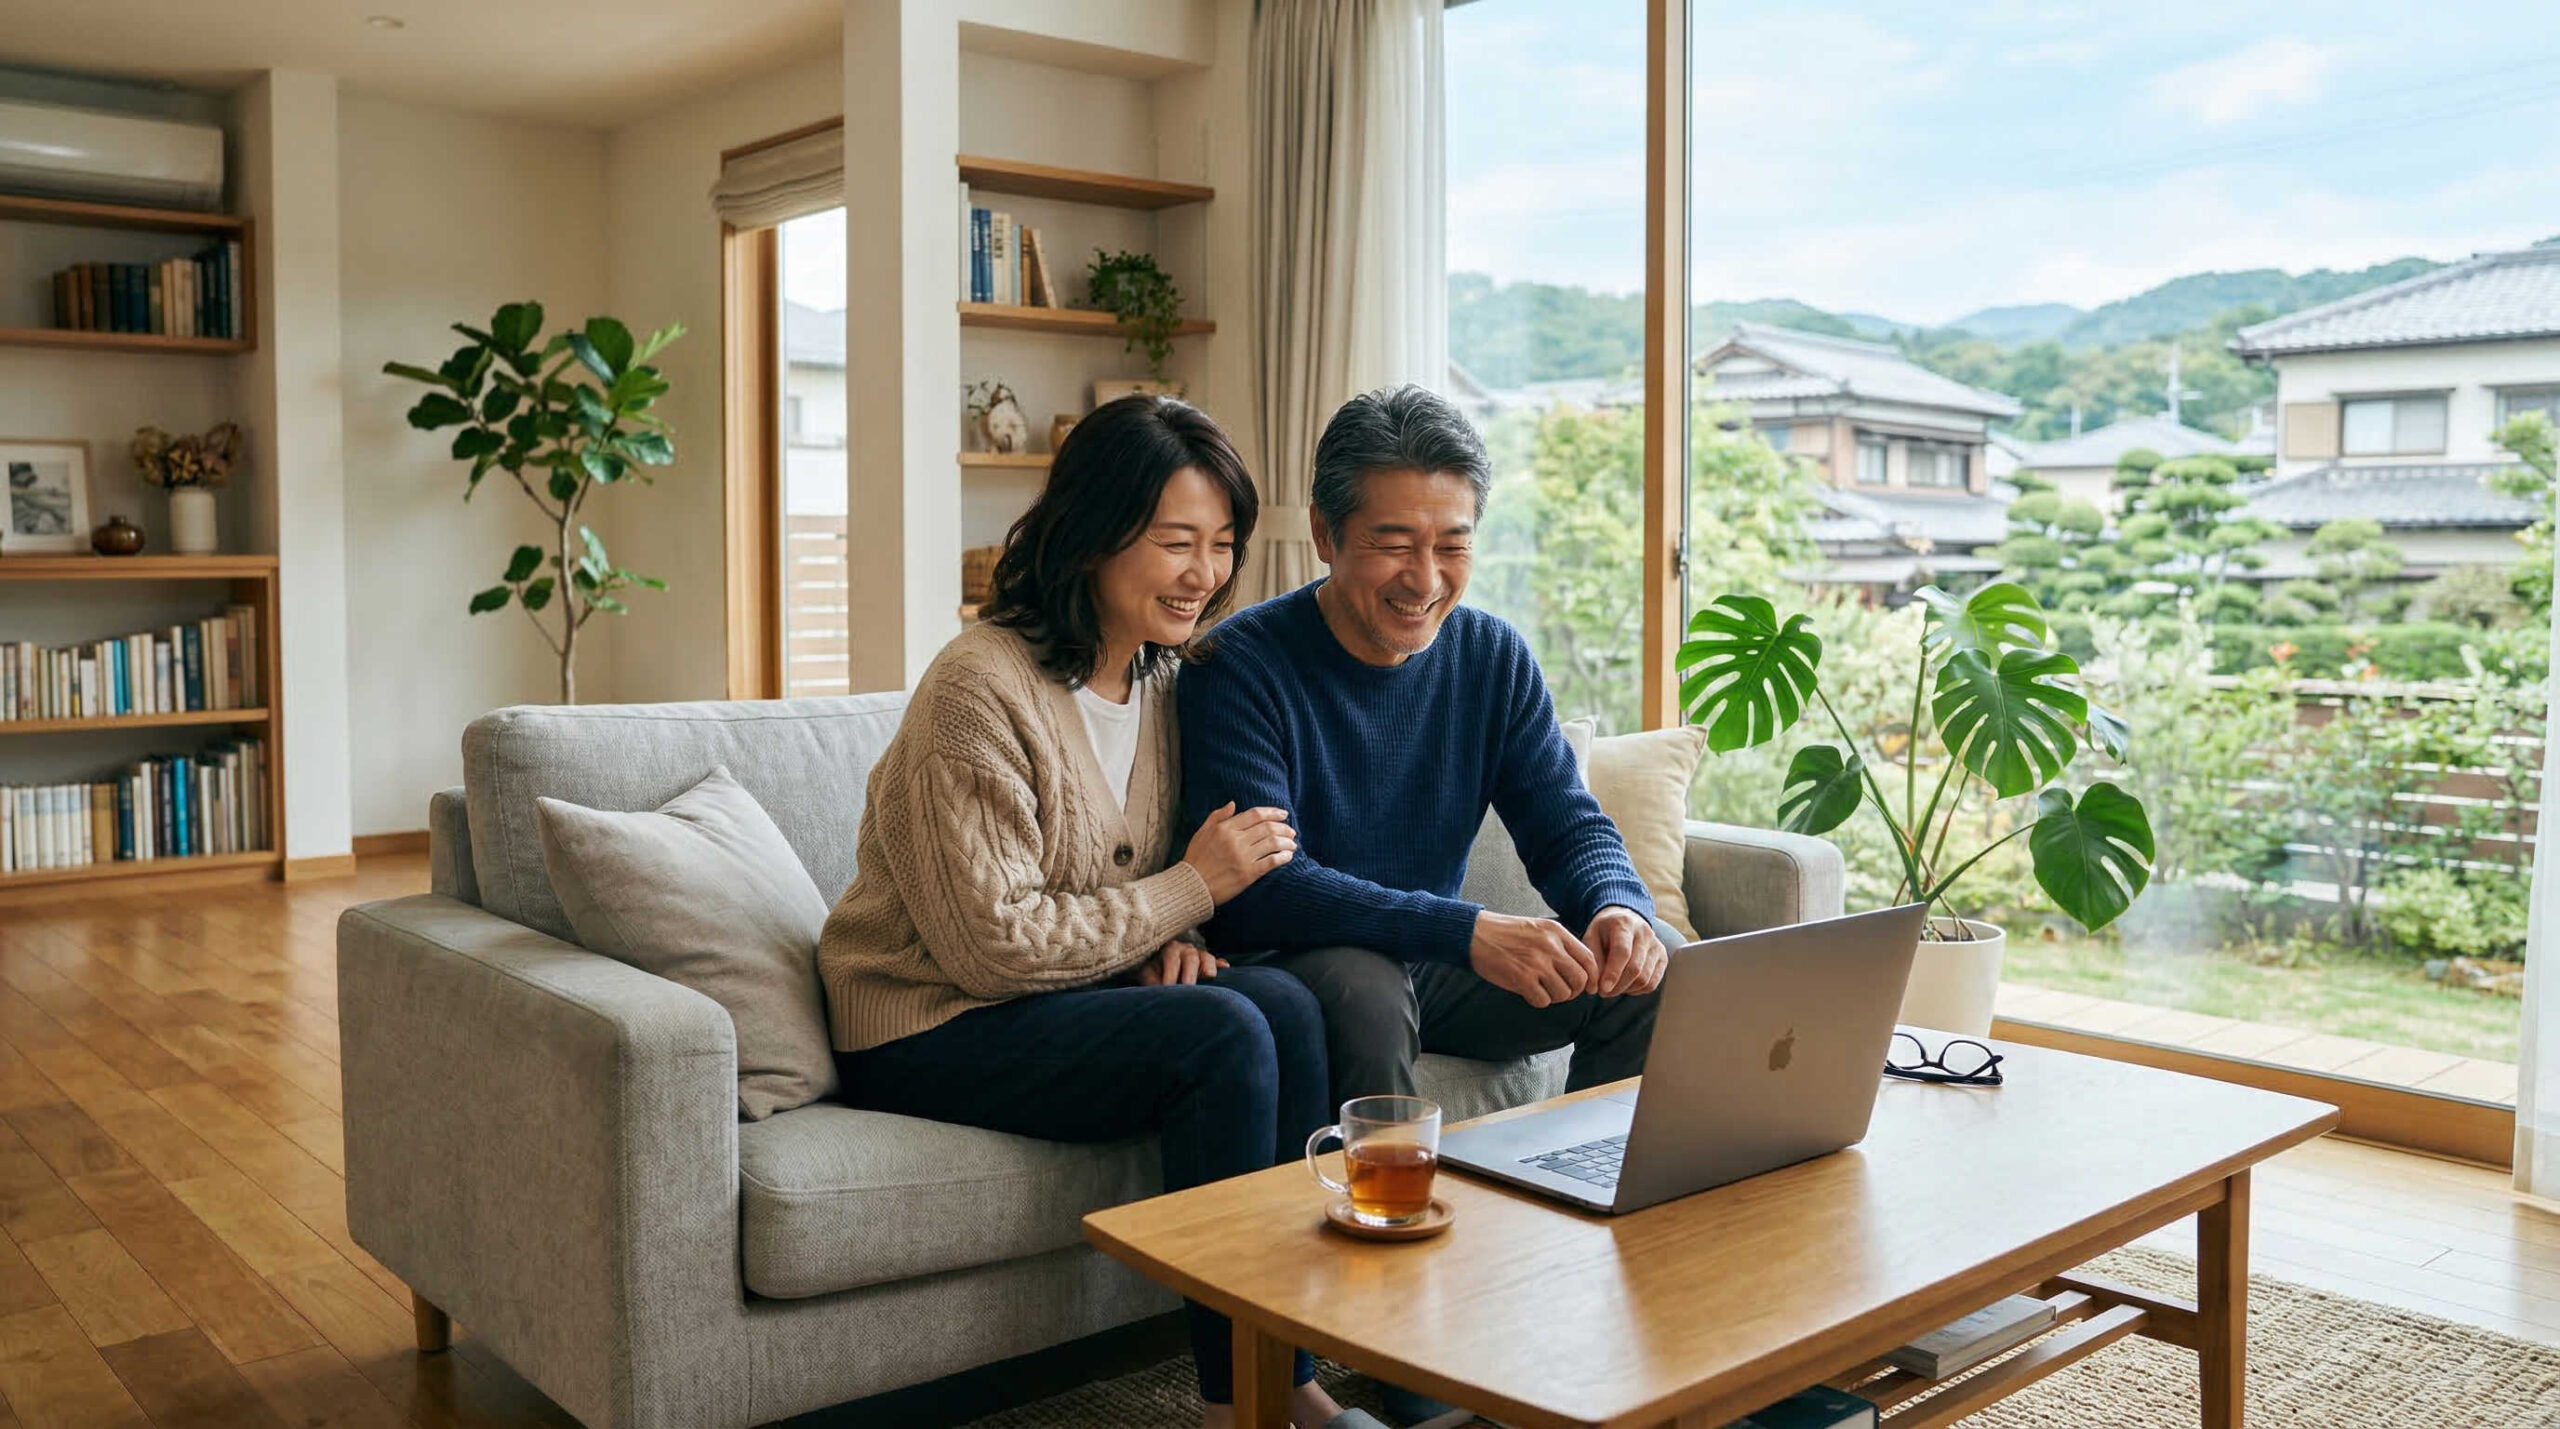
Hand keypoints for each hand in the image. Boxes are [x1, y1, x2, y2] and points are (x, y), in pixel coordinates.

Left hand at [1134, 940, 1227, 985]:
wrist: (1163, 968)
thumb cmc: (1154, 971)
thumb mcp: (1148, 974)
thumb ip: (1151, 981)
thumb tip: (1157, 990)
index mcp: (1171, 949)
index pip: (1172, 958)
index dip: (1170, 972)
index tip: (1167, 987)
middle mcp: (1187, 950)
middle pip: (1191, 957)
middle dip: (1190, 971)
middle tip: (1188, 985)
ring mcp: (1201, 956)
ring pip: (1207, 957)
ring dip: (1208, 966)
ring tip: (1209, 976)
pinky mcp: (1211, 964)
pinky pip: (1218, 962)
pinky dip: (1221, 966)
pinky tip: (1225, 969)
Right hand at [1180, 802, 1296, 902]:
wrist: (1192, 886)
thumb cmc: (1196, 859)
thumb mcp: (1201, 833)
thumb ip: (1217, 816)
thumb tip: (1233, 804)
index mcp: (1225, 828)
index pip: (1255, 815)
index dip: (1273, 812)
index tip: (1283, 814)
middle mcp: (1236, 840)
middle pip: (1268, 828)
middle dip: (1284, 828)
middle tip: (1291, 831)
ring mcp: (1243, 857)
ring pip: (1273, 843)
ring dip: (1287, 842)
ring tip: (1293, 844)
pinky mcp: (1248, 874)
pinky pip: (1271, 862)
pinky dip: (1283, 857)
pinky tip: (1288, 856)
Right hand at [1468, 912, 1598, 1008]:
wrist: (1475, 933)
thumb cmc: (1506, 933)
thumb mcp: (1538, 928)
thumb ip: (1560, 944)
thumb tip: (1581, 969)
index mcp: (1556, 932)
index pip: (1588, 959)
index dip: (1593, 977)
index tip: (1588, 987)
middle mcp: (1550, 947)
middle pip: (1580, 979)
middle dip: (1574, 991)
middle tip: (1563, 991)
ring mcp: (1537, 963)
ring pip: (1563, 993)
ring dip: (1555, 997)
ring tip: (1543, 990)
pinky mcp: (1522, 978)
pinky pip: (1543, 1000)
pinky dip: (1538, 1000)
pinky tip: (1529, 992)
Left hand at [1587, 906, 1667, 996]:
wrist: (1625, 920)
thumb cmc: (1604, 931)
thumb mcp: (1591, 938)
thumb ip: (1593, 960)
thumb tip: (1595, 987)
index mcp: (1624, 924)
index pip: (1622, 951)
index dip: (1613, 973)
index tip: (1603, 989)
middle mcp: (1644, 933)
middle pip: (1635, 968)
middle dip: (1617, 986)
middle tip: (1603, 992)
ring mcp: (1656, 945)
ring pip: (1644, 978)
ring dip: (1626, 989)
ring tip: (1613, 988)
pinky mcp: (1663, 957)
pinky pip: (1652, 983)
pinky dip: (1637, 990)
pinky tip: (1626, 985)